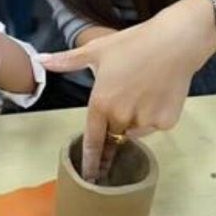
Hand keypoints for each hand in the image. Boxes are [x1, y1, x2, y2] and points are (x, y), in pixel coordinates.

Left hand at [39, 17, 204, 181]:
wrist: (175, 41)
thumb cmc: (134, 43)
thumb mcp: (97, 49)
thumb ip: (68, 61)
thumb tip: (40, 60)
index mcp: (101, 102)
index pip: (92, 140)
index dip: (90, 159)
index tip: (88, 174)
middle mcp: (121, 117)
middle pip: (114, 132)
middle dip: (116, 122)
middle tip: (126, 97)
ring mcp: (145, 122)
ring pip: (135, 130)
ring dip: (135, 119)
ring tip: (143, 88)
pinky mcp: (166, 122)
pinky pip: (154, 125)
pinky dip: (155, 115)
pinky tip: (158, 93)